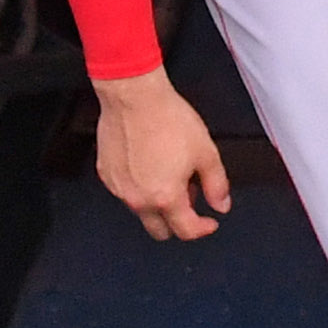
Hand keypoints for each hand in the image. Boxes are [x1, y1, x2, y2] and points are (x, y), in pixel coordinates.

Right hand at [92, 69, 230, 240]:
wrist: (134, 96)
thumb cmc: (166, 118)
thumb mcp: (205, 151)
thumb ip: (217, 184)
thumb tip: (221, 203)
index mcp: (165, 197)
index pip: (186, 231)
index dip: (203, 229)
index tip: (209, 222)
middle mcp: (139, 199)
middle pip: (159, 230)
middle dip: (177, 222)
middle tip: (188, 197)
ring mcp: (119, 188)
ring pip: (141, 211)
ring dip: (157, 203)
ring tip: (169, 174)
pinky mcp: (106, 174)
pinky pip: (125, 191)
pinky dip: (139, 187)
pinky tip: (149, 165)